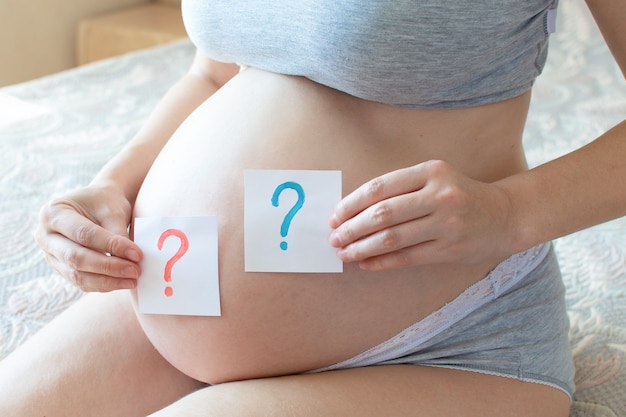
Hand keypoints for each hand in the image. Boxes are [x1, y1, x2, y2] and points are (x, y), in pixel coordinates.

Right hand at [34, 184, 141, 291]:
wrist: (98, 204)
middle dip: (109, 267)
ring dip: (107, 281)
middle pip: (76, 258)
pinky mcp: (61, 268)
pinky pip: (81, 282)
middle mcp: (45, 236)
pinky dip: (103, 284)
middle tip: (136, 271)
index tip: (136, 253)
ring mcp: (51, 255)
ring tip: (133, 280)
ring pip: (77, 275)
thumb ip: (118, 235)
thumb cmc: (105, 203)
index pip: (84, 234)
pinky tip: (123, 282)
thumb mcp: (113, 211)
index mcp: (53, 213)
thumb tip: (132, 260)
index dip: (111, 246)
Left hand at [329, 160, 514, 270]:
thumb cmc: (459, 195)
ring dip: (362, 248)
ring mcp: (447, 223)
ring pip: (393, 238)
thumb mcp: (435, 179)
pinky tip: (366, 264)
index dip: (351, 204)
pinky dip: (382, 262)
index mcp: (431, 171)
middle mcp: (440, 195)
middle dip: (352, 228)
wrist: (505, 216)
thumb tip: (354, 212)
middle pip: (383, 214)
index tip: (335, 216)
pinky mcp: (451, 249)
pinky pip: (407, 257)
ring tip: (345, 253)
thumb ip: (401, 189)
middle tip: (334, 238)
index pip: (380, 187)